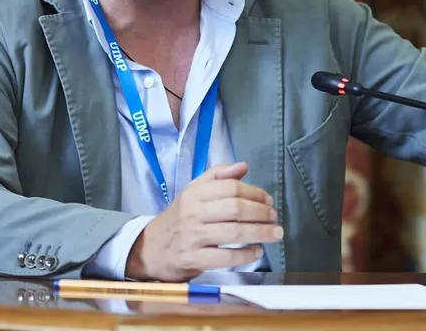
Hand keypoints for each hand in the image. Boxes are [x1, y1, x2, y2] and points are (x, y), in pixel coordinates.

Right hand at [124, 162, 282, 280]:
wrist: (150, 248)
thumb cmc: (179, 217)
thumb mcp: (194, 191)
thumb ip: (218, 176)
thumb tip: (244, 166)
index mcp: (194, 193)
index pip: (231, 188)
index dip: (255, 193)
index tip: (268, 200)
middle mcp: (192, 212)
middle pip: (235, 208)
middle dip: (261, 213)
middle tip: (275, 218)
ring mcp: (192, 237)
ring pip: (234, 232)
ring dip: (260, 233)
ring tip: (275, 233)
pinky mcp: (192, 259)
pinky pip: (224, 257)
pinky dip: (245, 255)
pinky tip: (256, 252)